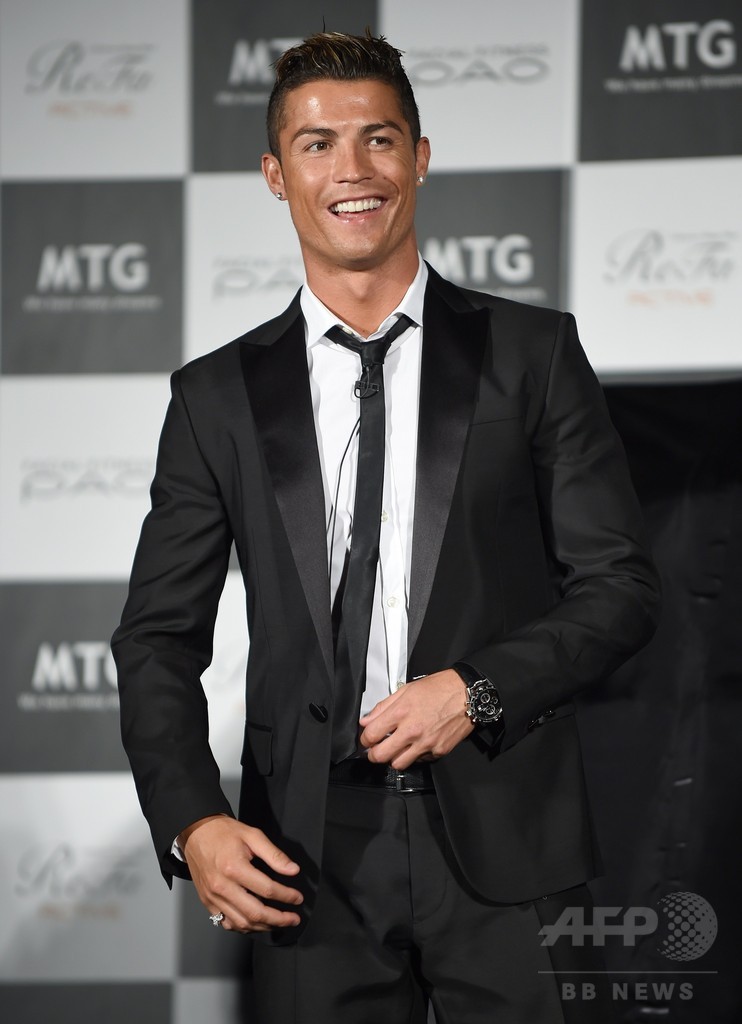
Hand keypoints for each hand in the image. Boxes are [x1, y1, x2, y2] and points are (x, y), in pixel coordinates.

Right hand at [179, 815, 302, 932]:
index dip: (286, 896)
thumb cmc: (223, 832)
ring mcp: (213, 897)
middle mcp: (222, 886)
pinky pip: (227, 923)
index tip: (297, 898)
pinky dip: (244, 927)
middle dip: (279, 919)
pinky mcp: (207, 902)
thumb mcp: (252, 835)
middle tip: (293, 918)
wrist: (196, 832)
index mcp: (234, 867)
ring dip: (263, 927)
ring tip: (278, 923)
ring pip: (241, 923)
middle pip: (255, 913)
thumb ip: (274, 854)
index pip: (267, 889)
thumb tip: (293, 870)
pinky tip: (256, 923)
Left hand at [359, 669, 473, 769]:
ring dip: (393, 758)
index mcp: (401, 712)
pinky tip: (417, 744)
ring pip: (398, 764)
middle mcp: (412, 730)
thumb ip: (383, 707)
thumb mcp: (406, 690)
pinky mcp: (439, 751)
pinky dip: (415, 755)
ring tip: (397, 748)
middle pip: (380, 755)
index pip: (371, 735)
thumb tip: (367, 720)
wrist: (467, 693)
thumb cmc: (439, 688)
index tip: (366, 739)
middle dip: (373, 754)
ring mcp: (426, 743)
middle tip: (376, 749)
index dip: (364, 739)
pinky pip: (419, 761)